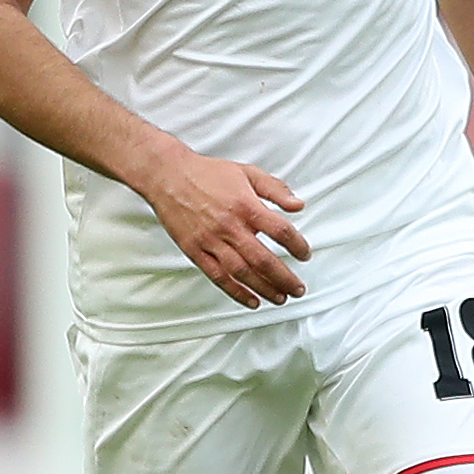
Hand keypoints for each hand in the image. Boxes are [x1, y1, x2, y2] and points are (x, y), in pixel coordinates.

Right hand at [137, 144, 309, 305]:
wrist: (169, 176)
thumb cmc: (208, 174)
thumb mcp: (247, 173)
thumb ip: (275, 189)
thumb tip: (298, 205)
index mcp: (246, 206)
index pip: (280, 231)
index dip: (297, 245)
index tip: (304, 254)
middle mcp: (230, 226)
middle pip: (264, 259)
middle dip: (285, 277)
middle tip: (298, 288)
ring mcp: (211, 241)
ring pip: (243, 272)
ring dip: (265, 289)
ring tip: (281, 298)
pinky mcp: (196, 251)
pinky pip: (219, 277)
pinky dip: (237, 292)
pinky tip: (252, 301)